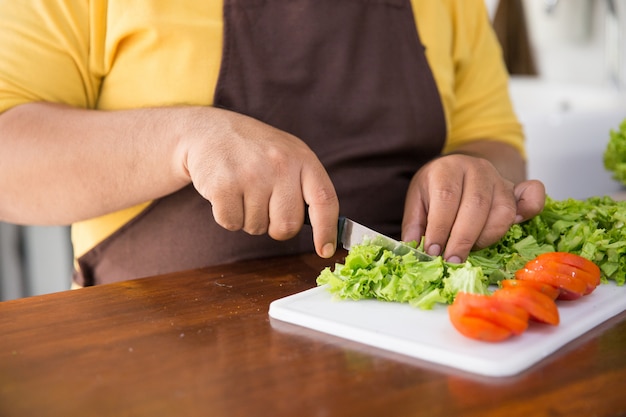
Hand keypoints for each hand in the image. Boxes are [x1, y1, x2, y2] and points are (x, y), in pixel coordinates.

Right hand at [180, 108, 338, 257]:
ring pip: (257, 228)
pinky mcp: (223, 186)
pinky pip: (232, 224)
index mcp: (302, 158)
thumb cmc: (255, 151)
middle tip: (265, 207)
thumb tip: (324, 232)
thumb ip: (306, 187)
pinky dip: (228, 216)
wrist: (209, 130)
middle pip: (288, 225)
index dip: (327, 230)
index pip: (324, 201)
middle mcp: (280, 165)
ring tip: (242, 190)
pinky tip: (227, 193)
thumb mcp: (288, 155)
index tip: (324, 251)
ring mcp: (251, 175)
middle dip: (276, 227)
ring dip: (249, 218)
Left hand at [401, 153, 544, 261]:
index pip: (446, 198)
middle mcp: (476, 169)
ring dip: (487, 237)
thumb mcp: (417, 200)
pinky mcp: (515, 189)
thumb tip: (413, 248)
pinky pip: (531, 198)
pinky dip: (530, 212)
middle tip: (452, 261)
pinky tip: (515, 227)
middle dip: (463, 239)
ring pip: (502, 210)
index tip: (433, 252)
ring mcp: (499, 178)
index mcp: (447, 168)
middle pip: (475, 205)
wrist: (457, 169)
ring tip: (470, 250)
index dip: (441, 228)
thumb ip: (415, 223)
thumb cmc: (435, 188)